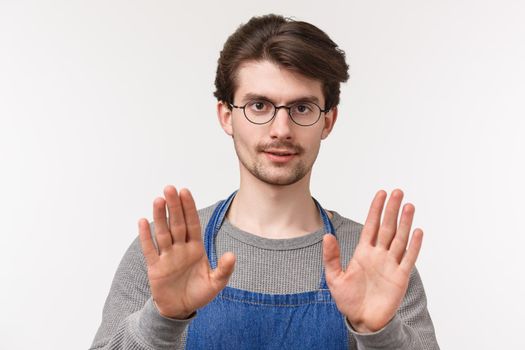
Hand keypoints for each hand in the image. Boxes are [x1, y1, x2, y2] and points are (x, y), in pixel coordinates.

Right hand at [138, 185, 235, 318]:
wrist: (180, 309)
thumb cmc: (198, 293)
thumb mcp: (216, 283)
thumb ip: (224, 269)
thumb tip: (231, 255)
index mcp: (196, 248)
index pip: (192, 223)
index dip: (189, 208)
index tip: (185, 192)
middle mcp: (180, 248)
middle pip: (177, 223)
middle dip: (174, 206)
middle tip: (170, 188)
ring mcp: (167, 256)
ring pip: (163, 233)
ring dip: (160, 217)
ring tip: (158, 200)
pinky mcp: (155, 267)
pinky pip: (150, 249)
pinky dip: (146, 236)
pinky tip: (143, 221)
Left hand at [322, 189, 422, 332]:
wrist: (362, 321)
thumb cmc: (348, 300)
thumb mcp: (334, 278)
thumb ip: (331, 257)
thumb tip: (327, 236)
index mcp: (363, 252)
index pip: (371, 226)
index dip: (376, 210)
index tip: (381, 194)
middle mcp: (379, 255)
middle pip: (388, 227)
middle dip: (392, 209)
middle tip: (398, 192)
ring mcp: (391, 264)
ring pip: (400, 239)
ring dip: (405, 222)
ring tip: (409, 206)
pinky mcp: (400, 277)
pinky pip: (409, 258)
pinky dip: (414, 245)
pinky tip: (417, 231)